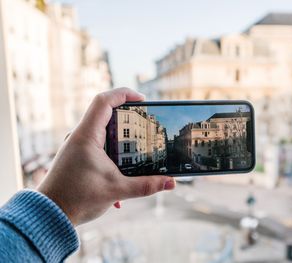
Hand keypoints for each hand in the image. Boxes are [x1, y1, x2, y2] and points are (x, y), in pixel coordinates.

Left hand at [38, 88, 175, 225]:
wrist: (50, 215)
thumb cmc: (76, 199)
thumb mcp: (117, 190)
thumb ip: (146, 185)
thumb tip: (171, 183)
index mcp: (86, 136)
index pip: (104, 101)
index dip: (124, 94)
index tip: (142, 100)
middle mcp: (79, 136)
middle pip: (105, 112)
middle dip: (127, 115)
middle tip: (145, 122)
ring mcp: (76, 145)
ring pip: (102, 129)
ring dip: (121, 135)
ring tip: (137, 146)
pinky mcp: (77, 155)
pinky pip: (97, 143)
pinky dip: (113, 149)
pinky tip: (121, 170)